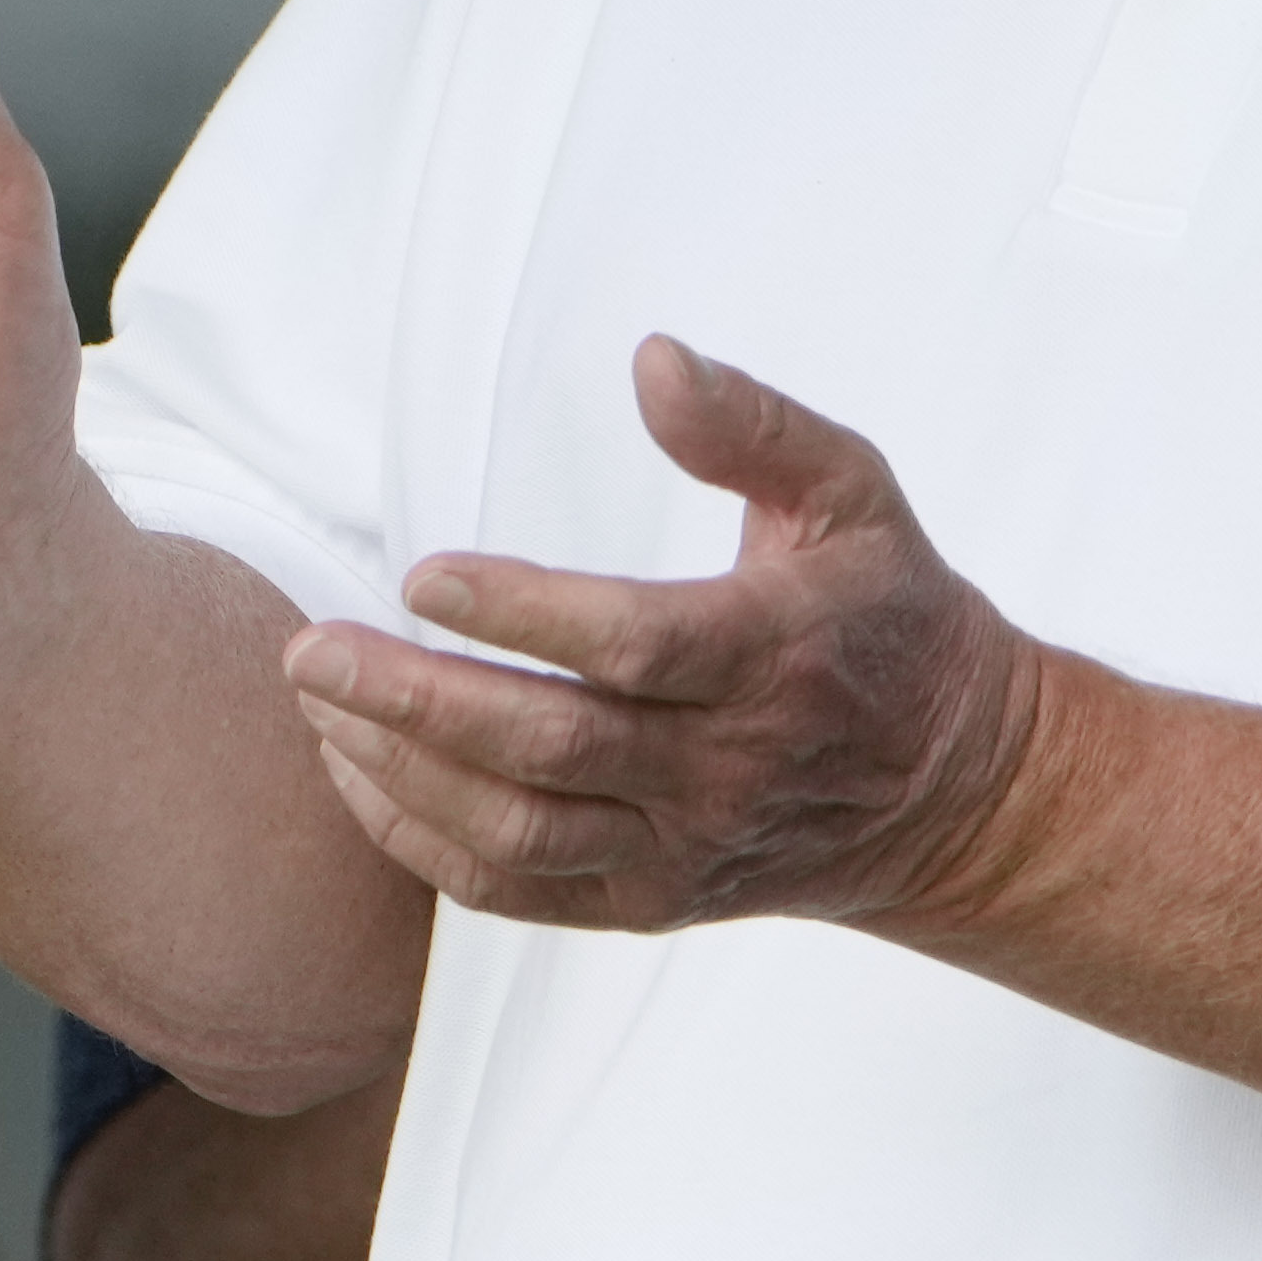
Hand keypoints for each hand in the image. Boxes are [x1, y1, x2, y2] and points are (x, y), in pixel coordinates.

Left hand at [285, 340, 1052, 937]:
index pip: (634, 645)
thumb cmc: (886, 616)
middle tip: (310, 652)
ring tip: (319, 706)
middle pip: (549, 747)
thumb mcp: (854, 494)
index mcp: (775, 654)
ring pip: (518, 830)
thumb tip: (652, 359)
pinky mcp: (650, 901)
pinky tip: (362, 778)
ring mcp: (684, 849)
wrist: (951, 788)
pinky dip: (425, 845)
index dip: (523, 614)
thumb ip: (754, 425)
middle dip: (416, 700)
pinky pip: (517, 891)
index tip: (425, 575)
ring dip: (402, 773)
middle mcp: (726, 768)